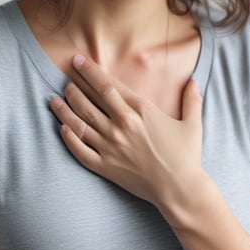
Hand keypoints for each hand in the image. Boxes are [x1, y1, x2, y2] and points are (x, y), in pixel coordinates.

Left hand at [50, 54, 206, 207]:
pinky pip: (80, 150)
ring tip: (55, 99)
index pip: (107, 85)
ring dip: (65, 109)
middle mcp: (121, 125)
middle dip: (74, 86)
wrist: (180, 189)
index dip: (90, 71)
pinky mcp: (105, 166)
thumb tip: (194, 80)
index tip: (77, 61)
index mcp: (140, 110)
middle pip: (89, 100)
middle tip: (65, 77)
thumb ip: (191, 99)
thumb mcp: (192, 123)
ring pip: (79, 122)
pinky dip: (68, 137)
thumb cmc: (187, 156)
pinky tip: (61, 128)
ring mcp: (110, 146)